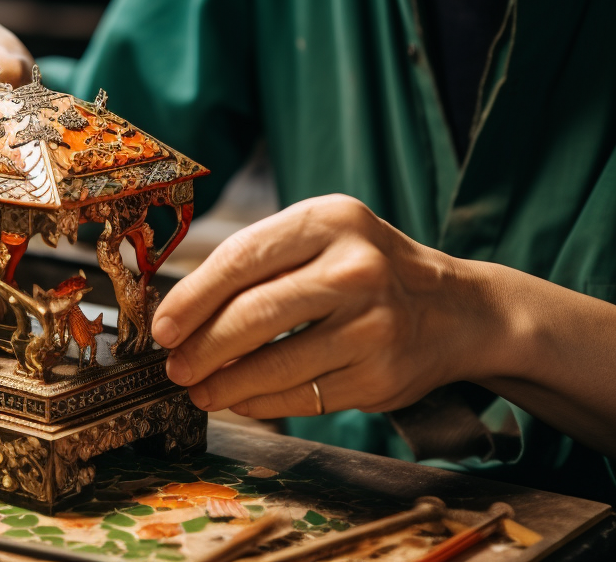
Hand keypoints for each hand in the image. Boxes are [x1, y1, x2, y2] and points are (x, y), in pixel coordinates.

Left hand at [151, 194, 499, 417]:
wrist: (457, 308)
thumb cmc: (367, 266)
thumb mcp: (323, 236)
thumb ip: (262, 259)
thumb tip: (184, 305)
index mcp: (330, 219)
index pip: (243, 257)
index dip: (194, 296)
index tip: (163, 325)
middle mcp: (356, 268)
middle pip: (254, 313)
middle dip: (203, 346)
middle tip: (174, 365)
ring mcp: (373, 324)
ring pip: (276, 361)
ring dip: (224, 383)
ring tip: (197, 389)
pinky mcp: (381, 375)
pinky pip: (304, 396)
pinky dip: (261, 401)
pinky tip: (238, 399)